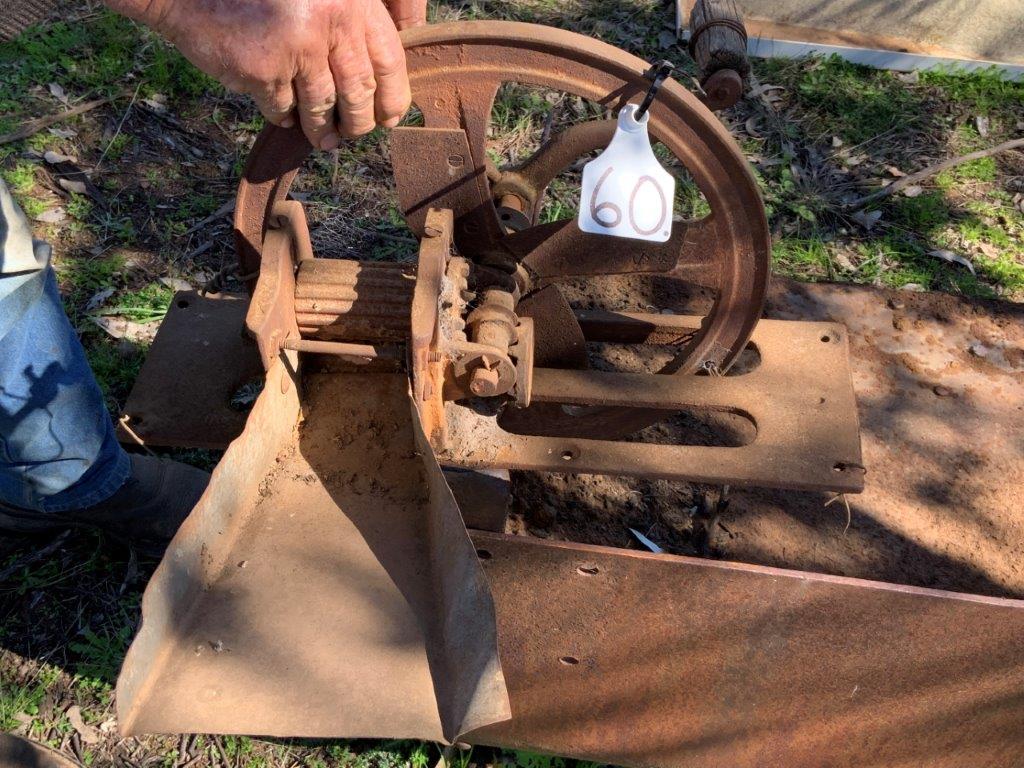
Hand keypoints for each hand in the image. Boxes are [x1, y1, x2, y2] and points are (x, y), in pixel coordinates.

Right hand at [107, 0, 427, 148]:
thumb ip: (347, 26)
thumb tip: (379, 82)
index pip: (390, 59)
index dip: (393, 96)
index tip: (390, 116)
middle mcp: (330, 19)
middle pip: (361, 90)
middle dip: (360, 121)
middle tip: (355, 132)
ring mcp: (297, 45)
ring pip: (324, 107)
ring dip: (324, 130)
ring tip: (324, 138)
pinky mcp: (264, 69)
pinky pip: (284, 110)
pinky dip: (285, 117)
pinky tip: (284, 114)